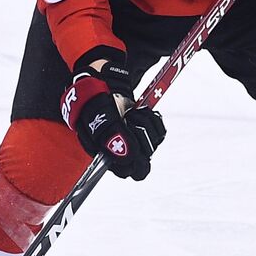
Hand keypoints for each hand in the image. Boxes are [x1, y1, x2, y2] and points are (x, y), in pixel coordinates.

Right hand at [60, 53, 164, 180]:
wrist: (102, 84)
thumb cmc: (95, 102)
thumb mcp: (101, 116)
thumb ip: (114, 136)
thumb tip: (129, 155)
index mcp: (110, 156)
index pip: (132, 171)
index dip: (136, 159)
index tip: (133, 140)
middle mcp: (124, 151)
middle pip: (146, 157)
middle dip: (141, 134)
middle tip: (129, 119)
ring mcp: (136, 140)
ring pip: (154, 142)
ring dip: (145, 122)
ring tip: (131, 112)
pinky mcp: (146, 129)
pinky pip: (160, 130)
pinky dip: (152, 117)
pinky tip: (140, 110)